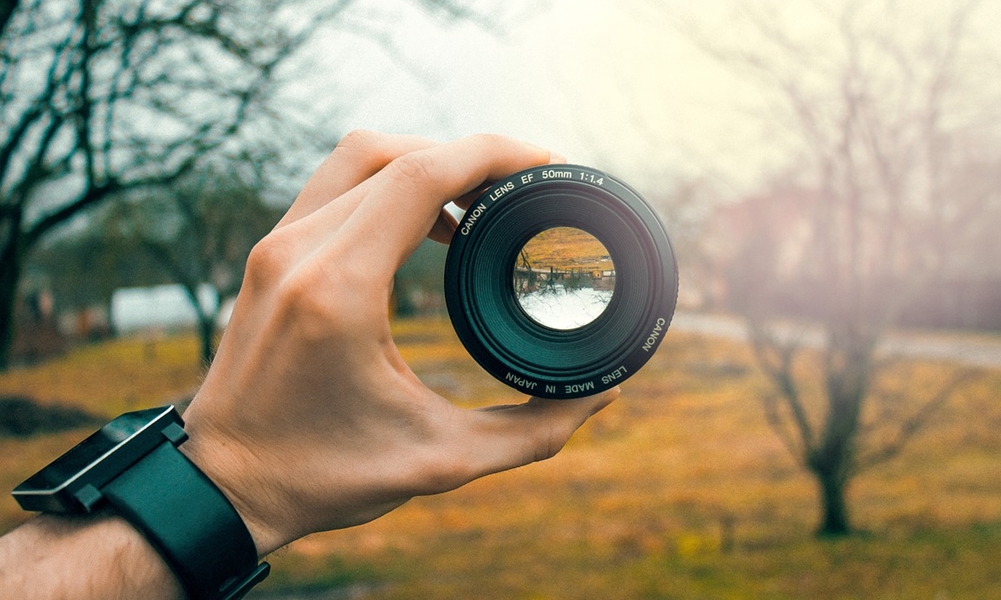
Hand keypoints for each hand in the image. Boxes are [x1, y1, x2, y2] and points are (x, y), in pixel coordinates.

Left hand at [179, 132, 617, 555]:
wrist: (220, 486)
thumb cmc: (320, 477)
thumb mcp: (440, 463)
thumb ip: (532, 432)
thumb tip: (601, 398)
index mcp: (339, 290)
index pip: (421, 175)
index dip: (494, 154)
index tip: (546, 164)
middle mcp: (299, 251)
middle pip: (396, 152)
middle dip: (470, 155)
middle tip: (524, 185)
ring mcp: (277, 246)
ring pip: (360, 156)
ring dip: (426, 161)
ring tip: (480, 202)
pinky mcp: (269, 254)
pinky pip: (335, 185)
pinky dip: (388, 183)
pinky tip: (428, 223)